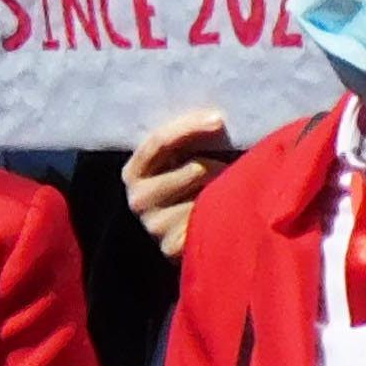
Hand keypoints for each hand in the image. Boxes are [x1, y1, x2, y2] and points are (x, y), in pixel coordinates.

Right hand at [123, 109, 235, 259]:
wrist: (193, 238)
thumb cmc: (190, 187)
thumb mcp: (180, 158)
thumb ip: (185, 139)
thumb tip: (214, 117)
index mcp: (134, 172)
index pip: (159, 142)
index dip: (190, 127)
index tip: (218, 120)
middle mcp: (137, 200)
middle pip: (194, 169)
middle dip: (219, 165)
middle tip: (231, 168)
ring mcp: (154, 226)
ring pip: (205, 195)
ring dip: (224, 190)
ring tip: (226, 193)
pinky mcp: (172, 247)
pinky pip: (207, 220)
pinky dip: (222, 214)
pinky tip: (223, 215)